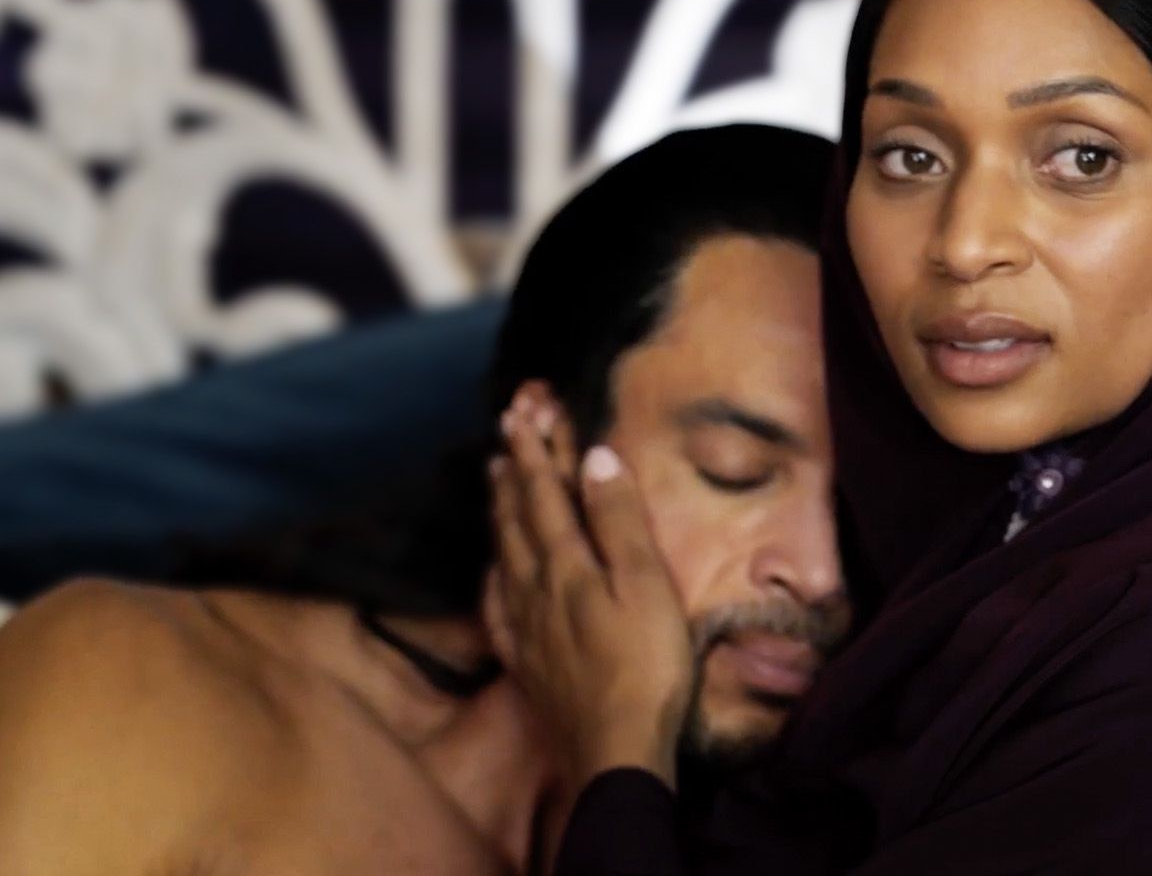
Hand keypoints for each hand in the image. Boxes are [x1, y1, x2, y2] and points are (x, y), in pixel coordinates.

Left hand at [486, 384, 694, 796]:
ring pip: (503, 553)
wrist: (614, 753)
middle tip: (505, 427)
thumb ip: (618, 521)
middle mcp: (535, 589)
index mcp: (567, 565)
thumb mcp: (647, 584)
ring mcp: (525, 627)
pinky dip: (494, 571)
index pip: (545, 494)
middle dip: (513, 468)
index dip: (534, 451)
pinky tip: (494, 570)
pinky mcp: (527, 661)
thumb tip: (594, 458)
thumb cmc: (645, 667)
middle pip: (518, 516)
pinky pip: (498, 602)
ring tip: (493, 478)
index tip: (523, 410)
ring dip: (500, 510)